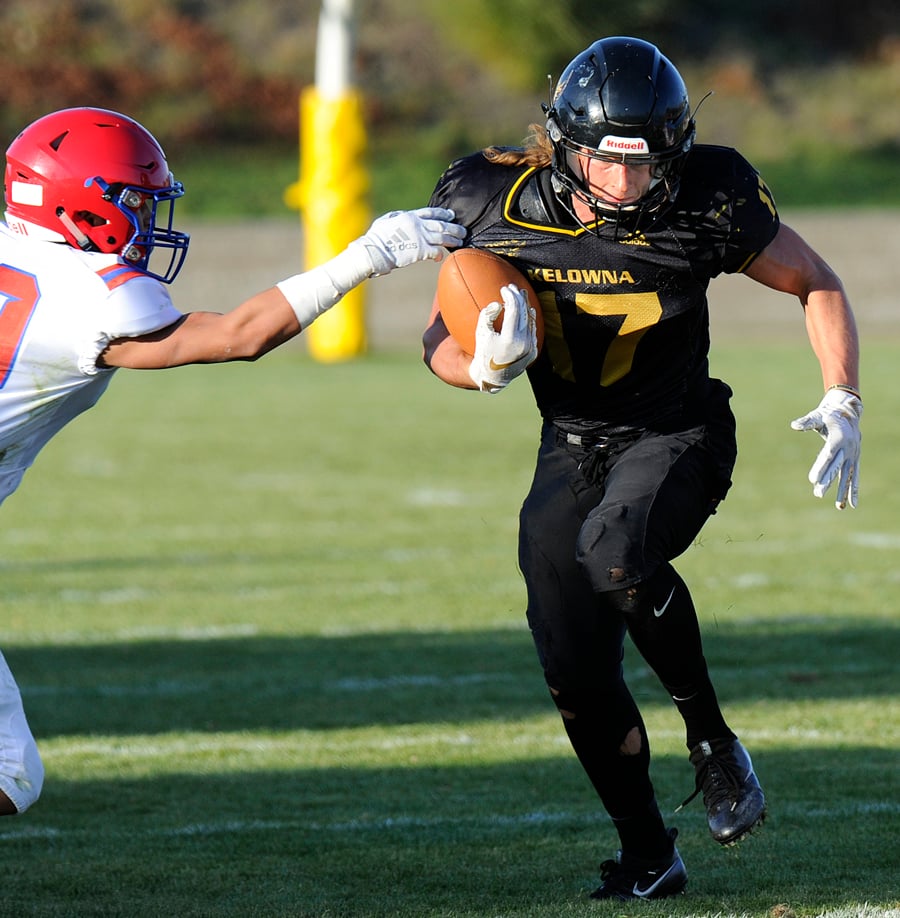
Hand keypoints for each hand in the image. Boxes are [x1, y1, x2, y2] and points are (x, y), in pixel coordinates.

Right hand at [356, 207, 465, 274]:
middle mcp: (417, 225)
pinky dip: (439, 254)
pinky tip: (441, 256)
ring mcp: (420, 237)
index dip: (443, 213)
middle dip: (454, 227)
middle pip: (441, 224)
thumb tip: (400, 217)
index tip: (451, 215)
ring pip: (442, 237)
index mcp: (409, 216)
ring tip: (461, 241)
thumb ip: (396, 217)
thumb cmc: (375, 238)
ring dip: (453, 239)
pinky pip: (435, 251)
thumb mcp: (385, 221)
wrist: (374, 251)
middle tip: (463, 230)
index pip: (431, 212)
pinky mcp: (420, 251)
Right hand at [468, 284, 538, 392]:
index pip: (514, 311)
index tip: (504, 288)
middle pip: (524, 313)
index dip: (510, 297)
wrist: (493, 377)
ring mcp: (530, 349)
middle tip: (513, 287)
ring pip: (531, 321)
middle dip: (519, 297)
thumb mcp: (480, 334)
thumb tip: (498, 303)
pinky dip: (529, 320)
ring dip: (526, 306)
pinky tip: (527, 311)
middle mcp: (523, 344)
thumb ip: (486, 316)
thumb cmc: (483, 352)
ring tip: (521, 295)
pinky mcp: (534, 352)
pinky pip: (533, 331)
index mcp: (510, 340)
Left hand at [791, 387, 861, 508]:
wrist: (849, 414)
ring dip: (842, 490)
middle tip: (818, 494)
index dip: (821, 467)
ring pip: (847, 475)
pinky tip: (851, 504)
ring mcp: (853, 456)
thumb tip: (794, 425)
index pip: (828, 455)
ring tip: (838, 506)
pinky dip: (853, 490)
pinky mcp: (855, 460)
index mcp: (838, 438)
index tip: (812, 480)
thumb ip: (807, 422)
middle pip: (836, 467)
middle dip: (828, 481)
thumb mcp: (818, 416)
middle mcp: (848, 449)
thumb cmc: (828, 416)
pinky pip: (854, 477)